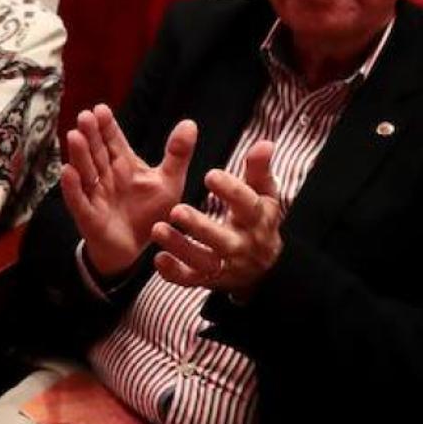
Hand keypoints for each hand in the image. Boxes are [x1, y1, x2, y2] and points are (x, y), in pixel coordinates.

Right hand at [60, 105, 196, 280]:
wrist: (138, 249)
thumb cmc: (150, 212)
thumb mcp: (170, 182)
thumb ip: (178, 154)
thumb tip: (189, 122)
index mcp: (123, 164)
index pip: (113, 140)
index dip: (106, 126)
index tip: (101, 109)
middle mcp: (106, 176)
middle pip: (96, 152)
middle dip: (91, 135)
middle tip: (85, 116)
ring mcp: (95, 195)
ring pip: (85, 171)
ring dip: (79, 155)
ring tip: (75, 136)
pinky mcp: (89, 217)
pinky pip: (78, 201)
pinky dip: (72, 187)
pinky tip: (68, 172)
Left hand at [149, 141, 284, 298]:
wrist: (265, 268)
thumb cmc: (257, 219)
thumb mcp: (263, 194)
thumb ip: (258, 169)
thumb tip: (265, 143)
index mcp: (256, 219)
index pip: (246, 204)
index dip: (230, 190)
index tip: (210, 175)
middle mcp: (241, 245)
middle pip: (221, 239)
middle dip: (199, 226)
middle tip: (175, 210)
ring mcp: (224, 265)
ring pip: (202, 261)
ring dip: (180, 247)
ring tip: (157, 229)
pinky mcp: (208, 280)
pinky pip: (190, 280)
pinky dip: (174, 273)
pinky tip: (158, 259)